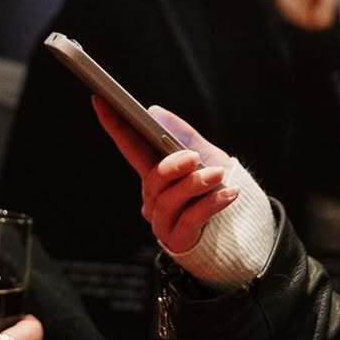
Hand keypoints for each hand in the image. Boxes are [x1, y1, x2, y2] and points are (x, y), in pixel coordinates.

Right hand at [92, 99, 237, 252]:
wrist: (238, 226)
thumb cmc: (216, 188)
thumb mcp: (205, 156)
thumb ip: (183, 135)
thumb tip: (154, 111)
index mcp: (155, 175)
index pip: (130, 147)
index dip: (115, 125)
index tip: (101, 100)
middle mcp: (153, 199)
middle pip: (153, 179)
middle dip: (172, 166)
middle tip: (193, 156)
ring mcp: (163, 222)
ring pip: (170, 200)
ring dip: (195, 184)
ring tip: (218, 174)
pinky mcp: (178, 240)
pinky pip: (189, 219)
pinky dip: (210, 204)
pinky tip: (228, 193)